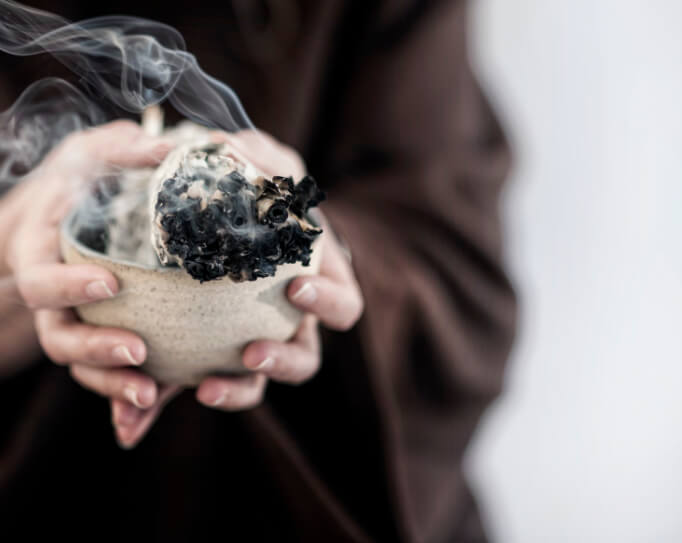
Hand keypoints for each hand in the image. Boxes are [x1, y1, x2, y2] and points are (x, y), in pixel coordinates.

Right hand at [5, 120, 173, 422]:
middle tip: (138, 352)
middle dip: (94, 349)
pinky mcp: (100, 333)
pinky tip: (156, 400)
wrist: (67, 215)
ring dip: (112, 383)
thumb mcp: (92, 156)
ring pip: (81, 365)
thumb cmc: (79, 183)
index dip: (68, 286)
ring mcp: (74, 321)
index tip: (109, 284)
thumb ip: (121, 150)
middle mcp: (53, 298)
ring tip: (150, 394)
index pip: (41, 279)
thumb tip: (169, 148)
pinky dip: (123, 390)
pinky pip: (105, 371)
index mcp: (41, 255)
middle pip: (60, 336)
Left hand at [112, 130, 363, 447]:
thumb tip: (225, 145)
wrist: (202, 207)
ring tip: (204, 389)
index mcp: (310, 282)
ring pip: (256, 384)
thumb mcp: (258, 166)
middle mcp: (285, 321)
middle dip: (285, 362)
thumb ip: (253, 156)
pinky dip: (162, 404)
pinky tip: (131, 420)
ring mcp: (245, 339)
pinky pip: (187, 384)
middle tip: (251, 350)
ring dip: (237, 392)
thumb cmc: (246, 188)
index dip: (329, 304)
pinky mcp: (199, 352)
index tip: (294, 288)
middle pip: (306, 358)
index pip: (344, 305)